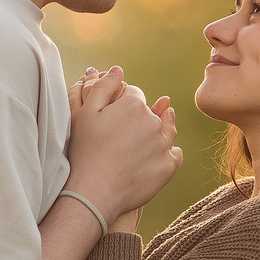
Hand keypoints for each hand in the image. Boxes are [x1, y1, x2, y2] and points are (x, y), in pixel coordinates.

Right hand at [66, 65, 182, 222]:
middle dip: (139, 119)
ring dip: (156, 134)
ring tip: (139, 145)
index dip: (123, 104)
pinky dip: (166, 154)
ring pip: (166, 131)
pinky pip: (174, 153)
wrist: (93, 191)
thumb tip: (118, 69)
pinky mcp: (169, 166)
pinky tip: (152, 159)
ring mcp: (163, 145)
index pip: (135, 95)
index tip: (113, 118)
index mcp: (133, 105)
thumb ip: (103, 87)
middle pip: (151, 112)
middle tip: (121, 136)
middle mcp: (153, 121)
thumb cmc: (84, 151)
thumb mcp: (85, 114)